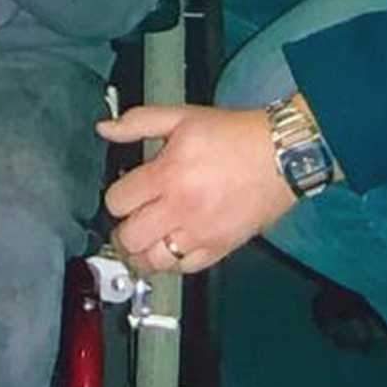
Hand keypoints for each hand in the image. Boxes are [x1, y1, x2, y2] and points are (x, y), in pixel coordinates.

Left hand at [96, 105, 295, 274]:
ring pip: (153, 262)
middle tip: (128, 223)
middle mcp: (181, 208)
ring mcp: (200, 233)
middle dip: (122, 231)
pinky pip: (185, 269)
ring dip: (143, 253)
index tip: (124, 196)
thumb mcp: (182, 117)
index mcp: (167, 175)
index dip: (115, 198)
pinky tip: (172, 247)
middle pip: (130, 238)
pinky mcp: (220, 248)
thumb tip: (106, 128)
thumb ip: (138, 122)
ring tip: (145, 241)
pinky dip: (173, 262)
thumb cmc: (234, 136)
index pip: (118, 202)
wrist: (281, 156)